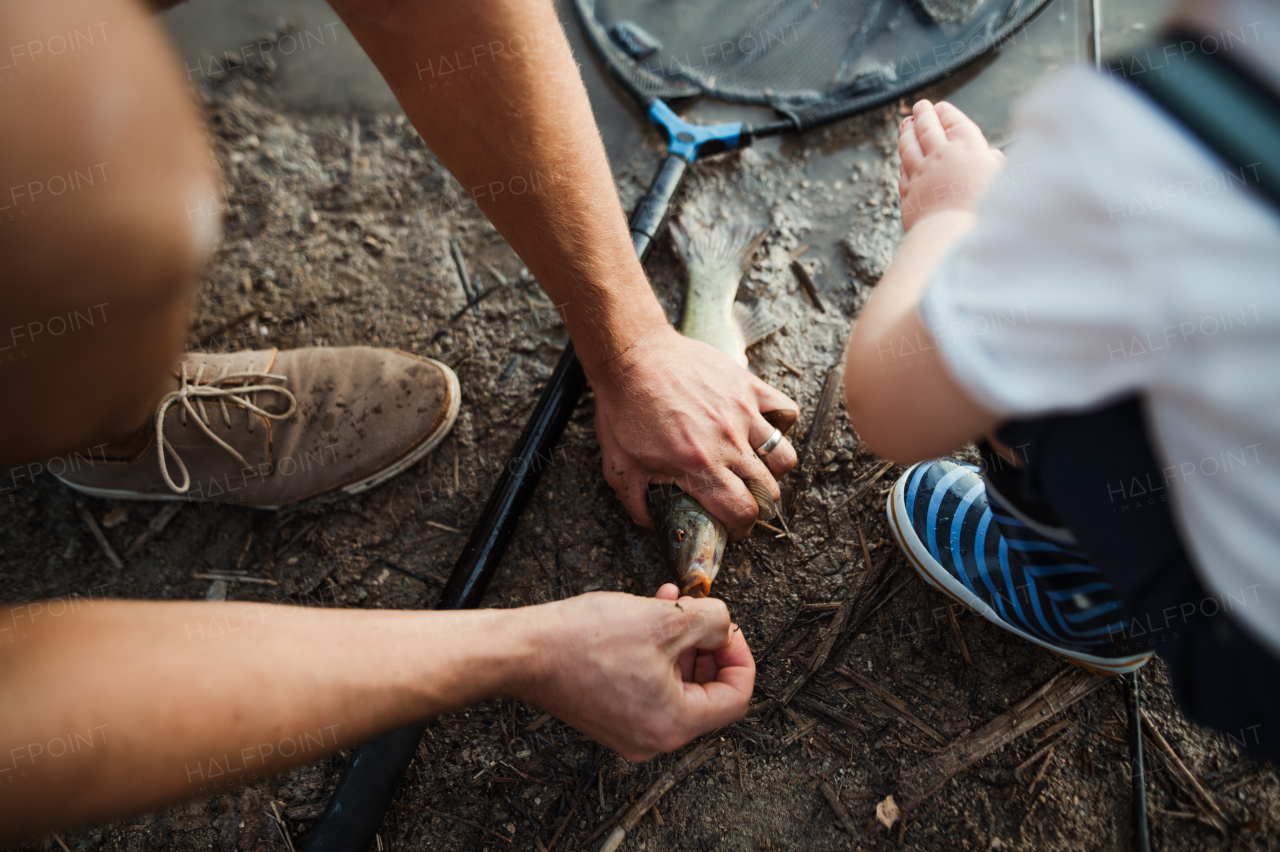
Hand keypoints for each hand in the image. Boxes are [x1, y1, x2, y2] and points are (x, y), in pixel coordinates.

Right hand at [516, 585, 754, 760]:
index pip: (736, 697)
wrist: (523, 651)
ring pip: (677, 685)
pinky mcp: (610, 717)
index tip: (727, 629)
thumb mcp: (664, 619)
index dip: (740, 655)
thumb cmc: (583, 641)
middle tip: (698, 613)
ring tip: (669, 604)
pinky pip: (649, 687)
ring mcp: (630, 731)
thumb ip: (712, 622)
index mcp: (674, 724)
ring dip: (679, 643)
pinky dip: (655, 653)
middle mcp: (654, 738)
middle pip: (707, 692)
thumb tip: (724, 628)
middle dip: (706, 645)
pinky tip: (646, 617)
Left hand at [590, 324, 798, 539]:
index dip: (742, 526)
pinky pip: (786, 410)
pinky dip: (782, 424)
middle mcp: (728, 441)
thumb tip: (652, 525)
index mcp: (699, 466)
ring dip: (773, 470)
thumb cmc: (624, 409)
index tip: (735, 525)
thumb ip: (636, 502)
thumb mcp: (619, 466)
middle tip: (744, 498)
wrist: (632, 358)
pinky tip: (762, 428)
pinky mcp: (748, 386)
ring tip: (756, 467)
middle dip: (758, 503)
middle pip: (768, 490)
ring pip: (784, 456)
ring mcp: (742, 412)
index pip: (742, 511)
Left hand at [898, 100, 1005, 232]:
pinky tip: (903, 161)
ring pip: (909, 147)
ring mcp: (921, 174)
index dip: (946, 113)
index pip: (954, 122)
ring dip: (906, 133)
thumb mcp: (1003, 181)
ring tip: (905, 124)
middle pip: (927, 128)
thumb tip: (992, 157)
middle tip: (920, 106)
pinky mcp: (909, 193)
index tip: (940, 107)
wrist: (956, 236)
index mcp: (968, 148)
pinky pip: (903, 173)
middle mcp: (941, 156)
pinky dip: (903, 163)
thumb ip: (995, 166)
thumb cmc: (987, 209)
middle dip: (923, 115)